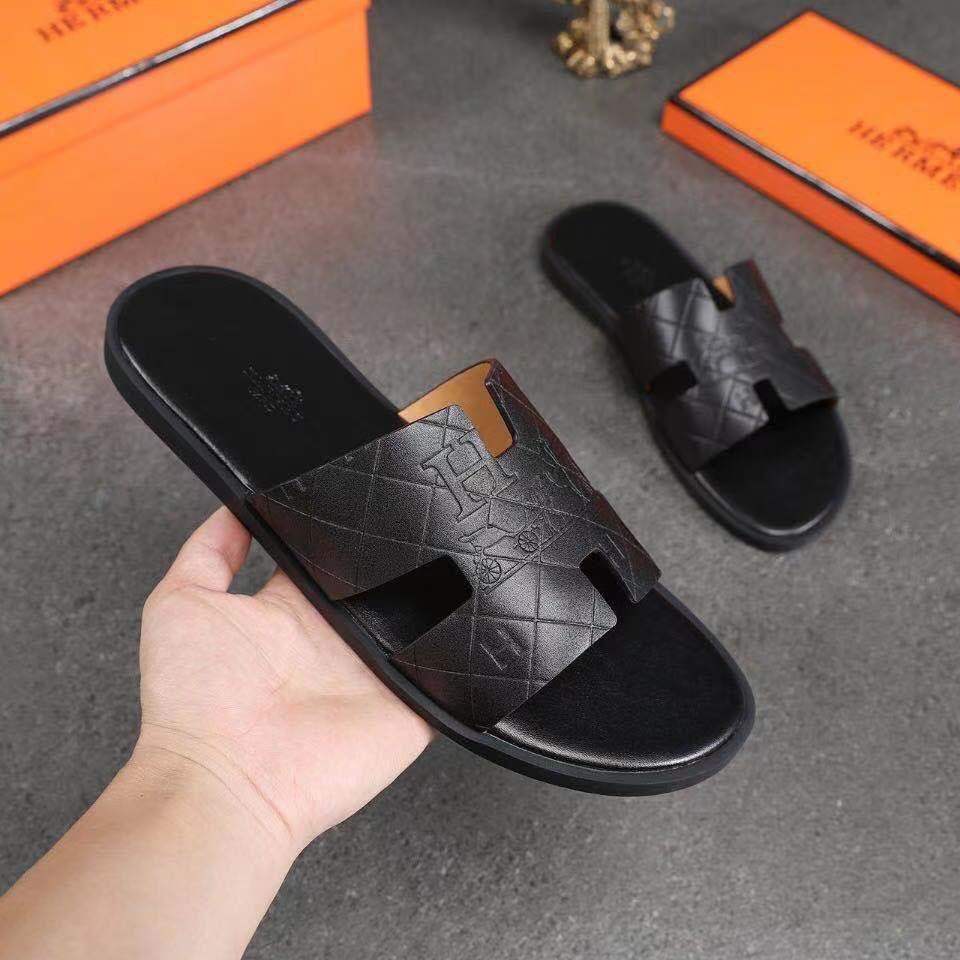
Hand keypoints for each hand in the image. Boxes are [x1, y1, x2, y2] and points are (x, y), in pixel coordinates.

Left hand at [134, 507, 432, 856]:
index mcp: (292, 613)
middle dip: (401, 556)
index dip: (346, 530)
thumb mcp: (180, 604)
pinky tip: (479, 616)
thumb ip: (209, 551)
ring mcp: (377, 676)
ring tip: (460, 555)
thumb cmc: (193, 701)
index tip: (364, 493)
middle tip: (419, 518)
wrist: (225, 783)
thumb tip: (235, 506)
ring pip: (424, 622)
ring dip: (440, 597)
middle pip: (383, 585)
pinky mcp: (411, 710)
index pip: (330, 559)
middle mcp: (337, 640)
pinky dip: (466, 655)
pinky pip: (452, 675)